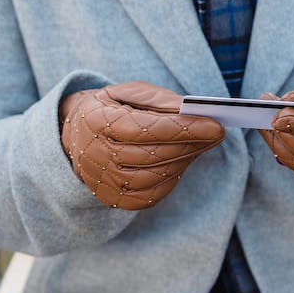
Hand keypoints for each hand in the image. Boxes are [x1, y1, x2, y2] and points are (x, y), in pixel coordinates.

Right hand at [60, 81, 224, 208]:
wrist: (76, 136)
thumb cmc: (111, 109)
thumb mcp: (128, 93)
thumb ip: (159, 100)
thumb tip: (193, 113)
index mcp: (96, 122)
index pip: (145, 129)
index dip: (183, 129)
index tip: (216, 126)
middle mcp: (95, 155)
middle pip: (153, 154)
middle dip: (191, 144)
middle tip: (216, 134)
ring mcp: (103, 181)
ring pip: (155, 177)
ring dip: (184, 161)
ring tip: (199, 145)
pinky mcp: (113, 199)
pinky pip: (151, 195)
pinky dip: (172, 179)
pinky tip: (180, 163)